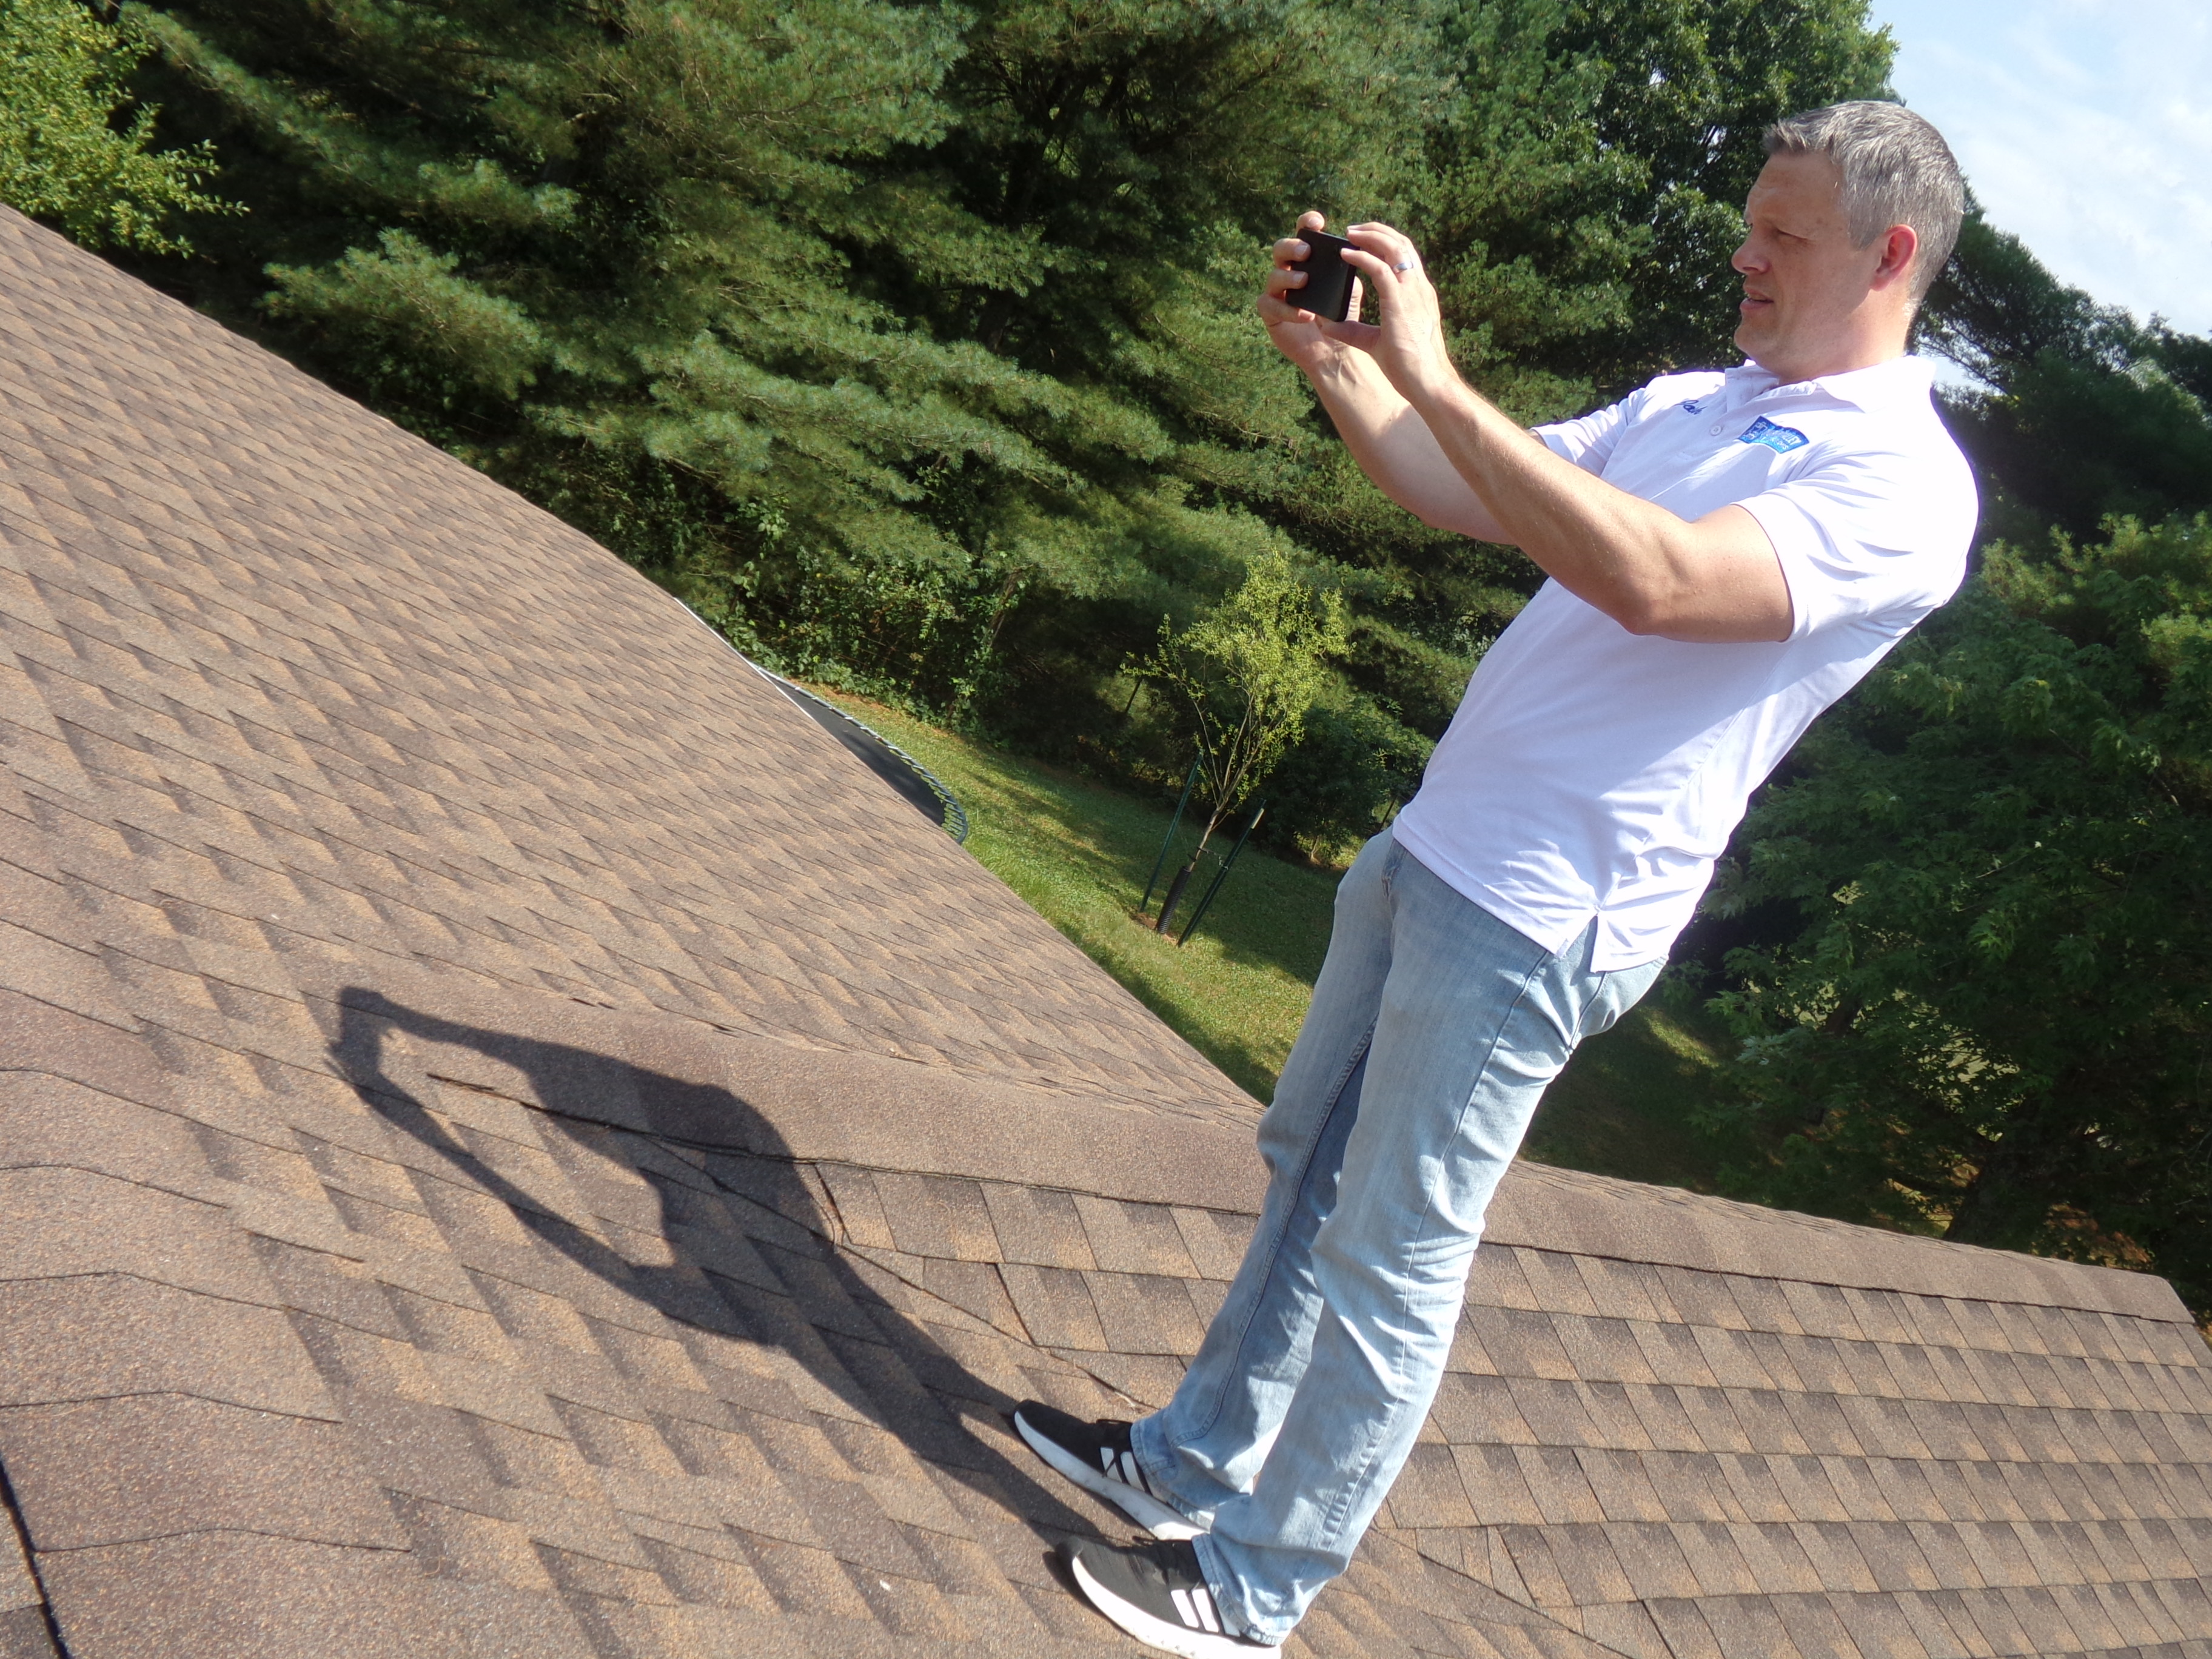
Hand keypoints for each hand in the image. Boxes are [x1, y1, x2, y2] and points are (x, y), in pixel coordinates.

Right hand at [1259, 211, 1377, 370]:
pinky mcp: (1271, 315)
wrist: (1336, 351)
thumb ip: (1346, 271)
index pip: (1303, 235)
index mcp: (1309, 262)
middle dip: (1292, 247)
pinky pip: (1269, 305)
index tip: (1317, 222)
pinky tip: (1305, 315)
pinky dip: (1287, 309)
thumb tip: (1348, 253)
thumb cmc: (1341, 317)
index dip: (1306, 223)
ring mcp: (1277, 293)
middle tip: (1307, 252)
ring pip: (1273, 276)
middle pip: (1280, 249)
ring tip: (1304, 282)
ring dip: (1288, 277)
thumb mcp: (1348, 290)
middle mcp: (1289, 273)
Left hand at [1335, 223, 1457, 403]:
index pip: (1406, 257)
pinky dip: (1361, 257)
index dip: (1386, 244)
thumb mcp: (1376, 343)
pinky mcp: (1400, 302)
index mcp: (1418, 294)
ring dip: (1370, 236)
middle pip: (1402, 244)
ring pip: (1394, 248)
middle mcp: (1419, 288)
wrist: (1426, 382)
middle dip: (1377, 231)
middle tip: (1354, 229)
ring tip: (1349, 232)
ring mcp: (1413, 292)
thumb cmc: (1408, 367)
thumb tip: (1328, 325)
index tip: (1365, 240)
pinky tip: (1345, 254)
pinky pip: (1379, 269)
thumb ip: (1354, 331)